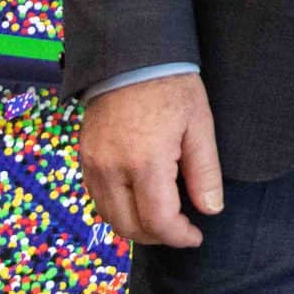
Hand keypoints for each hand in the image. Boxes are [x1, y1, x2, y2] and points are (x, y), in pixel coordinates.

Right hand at [80, 72, 223, 248]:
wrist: (130, 56)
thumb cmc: (171, 87)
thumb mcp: (199, 126)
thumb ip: (204, 172)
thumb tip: (210, 210)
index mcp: (145, 162)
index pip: (158, 221)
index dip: (178, 237)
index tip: (196, 236)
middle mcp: (111, 169)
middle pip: (128, 226)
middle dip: (157, 236)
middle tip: (180, 229)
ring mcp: (92, 164)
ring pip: (109, 216)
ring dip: (135, 226)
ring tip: (162, 218)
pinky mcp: (83, 157)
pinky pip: (97, 197)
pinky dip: (117, 209)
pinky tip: (139, 199)